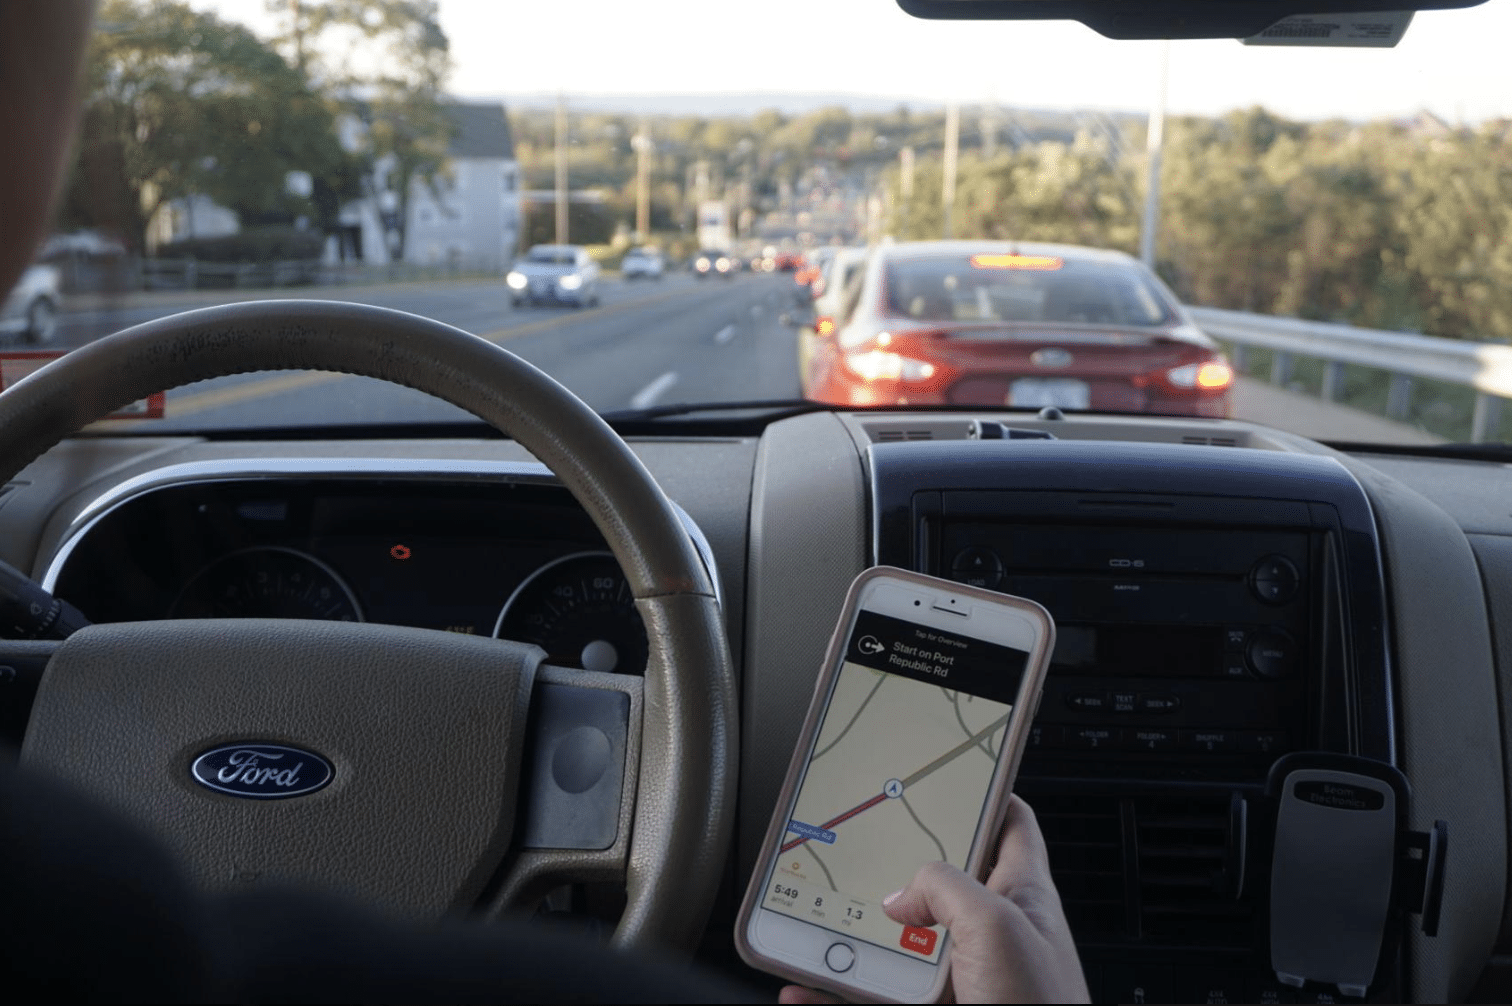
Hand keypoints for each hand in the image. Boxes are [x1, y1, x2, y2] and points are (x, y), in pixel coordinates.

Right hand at [778, 795, 1089, 1003]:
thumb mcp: (997, 926)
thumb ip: (946, 887)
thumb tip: (902, 893)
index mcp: (1021, 897)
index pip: (1009, 824)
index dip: (984, 791)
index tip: (944, 771)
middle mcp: (990, 935)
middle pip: (936, 883)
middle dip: (894, 868)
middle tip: (855, 848)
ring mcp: (960, 982)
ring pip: (896, 947)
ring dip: (854, 936)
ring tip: (814, 919)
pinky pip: (872, 997)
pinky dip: (831, 996)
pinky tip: (802, 991)